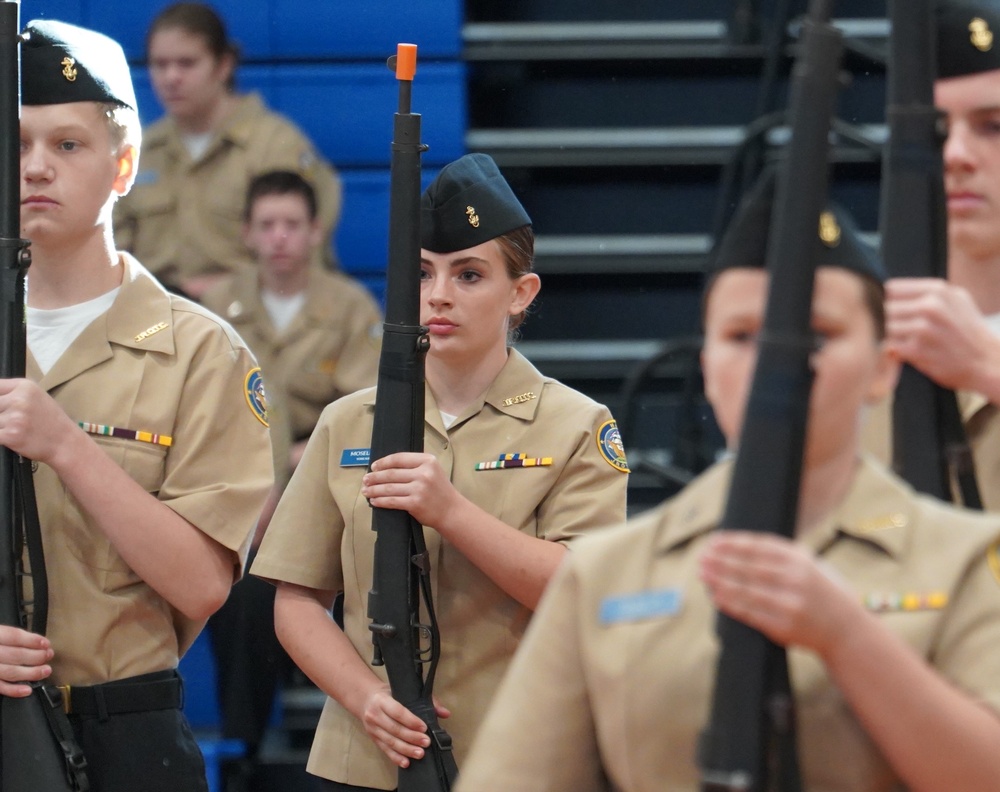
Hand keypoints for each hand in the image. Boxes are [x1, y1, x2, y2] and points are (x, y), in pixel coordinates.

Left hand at [0, 378, 77, 464]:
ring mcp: (15, 417)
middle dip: (1, 414)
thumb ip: (14, 393)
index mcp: (25, 386)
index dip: (0, 400)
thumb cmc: (51, 420)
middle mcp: (19, 399)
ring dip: (1, 427)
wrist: (66, 442)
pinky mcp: (11, 435)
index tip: (3, 407)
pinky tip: (12, 437)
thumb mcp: (36, 396)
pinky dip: (2, 437)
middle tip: (11, 420)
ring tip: (15, 429)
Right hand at [0, 625, 52, 696]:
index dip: (32, 640)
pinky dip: (13, 690)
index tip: (45, 643)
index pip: (13, 637)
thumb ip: (5, 636)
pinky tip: (27, 690)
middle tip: (48, 656)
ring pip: (10, 672)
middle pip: (15, 655)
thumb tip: (32, 641)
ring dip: (31, 673)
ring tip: (45, 671)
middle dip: (36, 656)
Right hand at [360, 684, 450, 768]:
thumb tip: (445, 713)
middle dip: (411, 737)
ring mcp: (372, 728)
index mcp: (382, 700)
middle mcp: (375, 715)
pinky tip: (406, 762)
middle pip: (394, 729)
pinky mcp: (373, 738)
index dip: (411, 721)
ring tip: (420, 753)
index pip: (397, 712)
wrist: (365, 699)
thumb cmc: (388, 693)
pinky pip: (385, 750)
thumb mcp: (402, 691)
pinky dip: (396, 757)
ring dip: (406, 749)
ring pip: (390, 741)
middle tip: (426, 742)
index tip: (424, 728)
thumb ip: (425, 700)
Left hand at [362, 452, 457, 527]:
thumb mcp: (433, 471)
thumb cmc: (440, 490)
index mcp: (428, 461)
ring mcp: (419, 489)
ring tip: (366, 491)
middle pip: (392, 473)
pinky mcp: (415, 503)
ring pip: (389, 488)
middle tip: (365, 479)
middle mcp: (424, 473)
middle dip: (375, 477)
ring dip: (374, 489)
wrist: (451, 511)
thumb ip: (415, 466)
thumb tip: (387, 467)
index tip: (374, 466)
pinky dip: (380, 501)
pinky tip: (374, 501)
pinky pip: (392, 501)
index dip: (383, 462)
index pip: (399, 458)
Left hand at [698, 531, 859, 656]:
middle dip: (721, 561)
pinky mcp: (784, 627)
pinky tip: (716, 597)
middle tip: (702, 557)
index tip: (714, 541)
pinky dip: (731, 604)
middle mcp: (795, 580)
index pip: (758, 547)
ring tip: (703, 574)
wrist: (847, 629)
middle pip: (748, 568)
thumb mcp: (811, 563)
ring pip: (746, 590)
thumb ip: (782, 553)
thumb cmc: (823, 592)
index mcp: (800, 560)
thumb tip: (739, 544)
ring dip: (720, 582)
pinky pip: (750, 613)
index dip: (732, 543)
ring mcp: (789, 604)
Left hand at [884, 277, 999, 392]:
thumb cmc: (967, 331)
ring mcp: (924, 329)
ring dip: (879, 334)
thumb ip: (925, 293)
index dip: (880, 300)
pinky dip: (885, 350)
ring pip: (882, 326)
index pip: (889, 288)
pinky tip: (892, 352)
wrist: (988, 363)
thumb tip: (888, 289)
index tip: (878, 310)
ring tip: (884, 339)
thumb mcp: (955, 300)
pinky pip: (886, 346)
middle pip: (882, 307)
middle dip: (876, 318)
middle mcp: (931, 306)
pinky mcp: (918, 351)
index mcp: (937, 290)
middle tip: (874, 328)